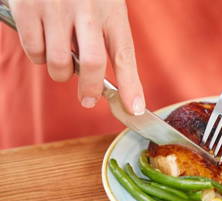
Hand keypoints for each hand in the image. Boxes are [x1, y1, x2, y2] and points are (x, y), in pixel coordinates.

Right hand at [9, 0, 144, 114]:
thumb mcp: (105, 5)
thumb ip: (106, 39)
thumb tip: (106, 83)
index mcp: (111, 10)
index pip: (124, 54)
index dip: (130, 85)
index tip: (134, 110)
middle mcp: (87, 10)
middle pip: (94, 63)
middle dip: (91, 89)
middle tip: (88, 99)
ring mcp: (56, 8)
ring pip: (60, 63)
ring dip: (61, 72)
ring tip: (63, 58)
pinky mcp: (28, 7)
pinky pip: (34, 51)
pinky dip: (38, 57)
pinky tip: (44, 41)